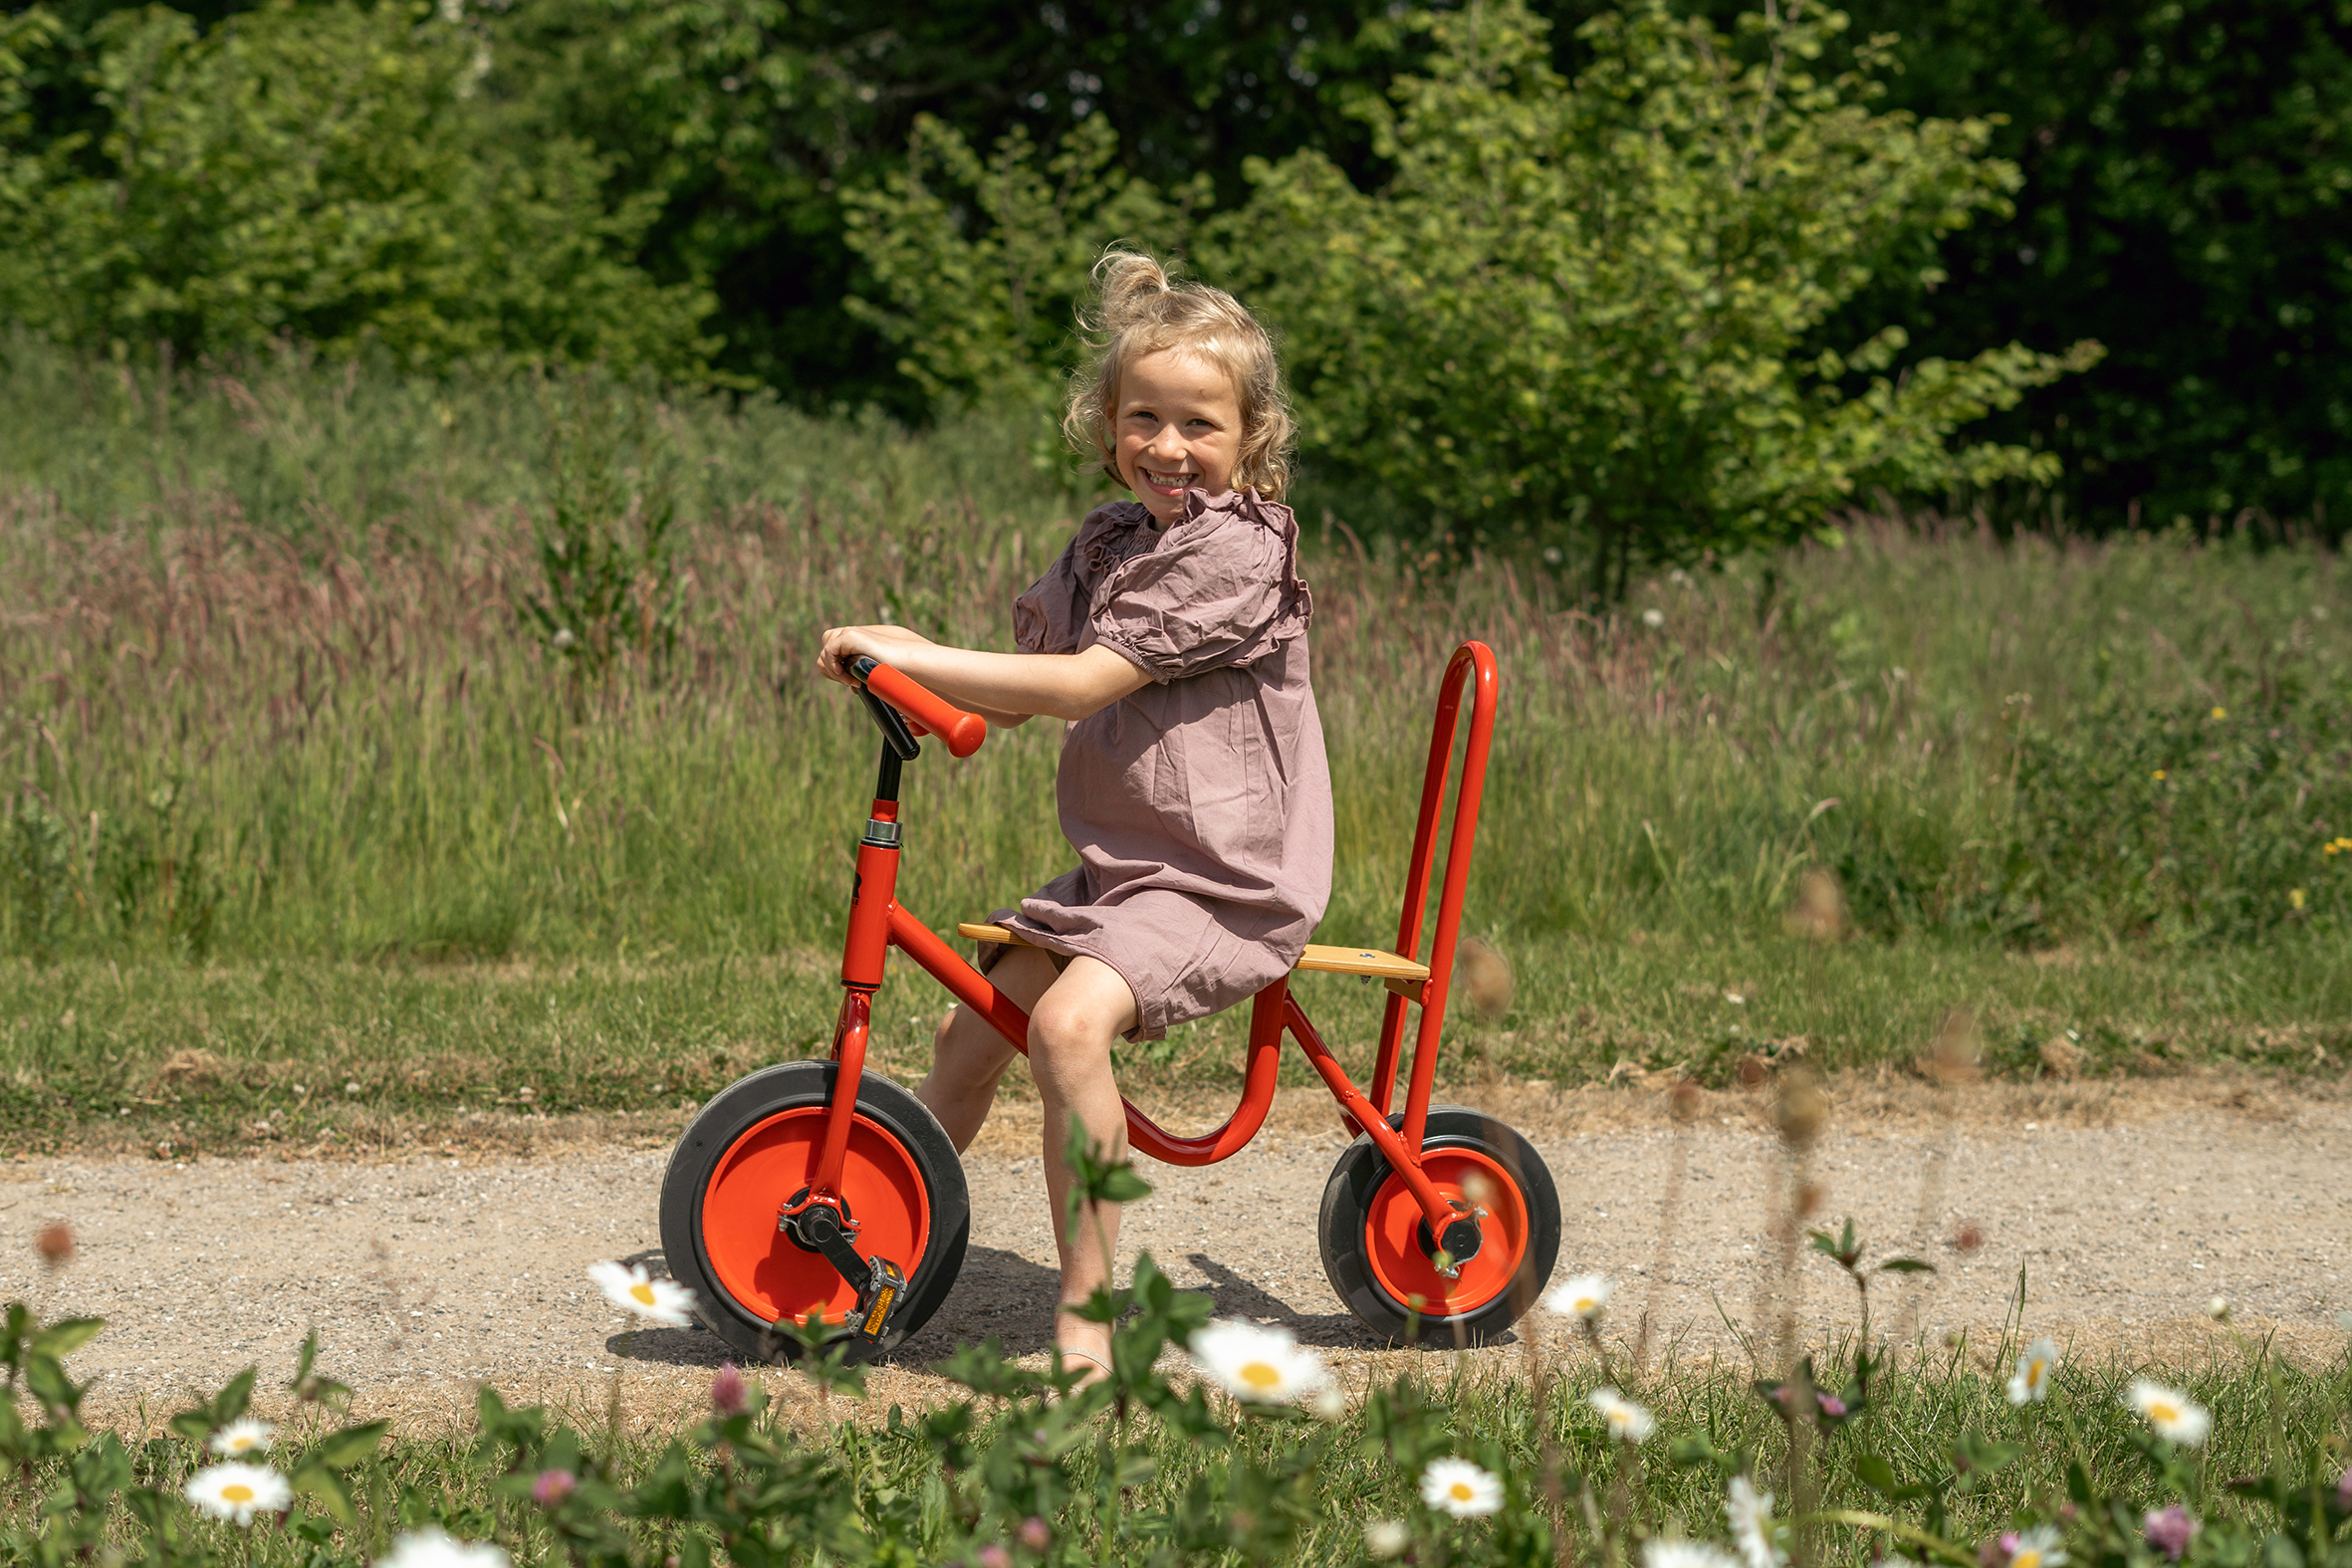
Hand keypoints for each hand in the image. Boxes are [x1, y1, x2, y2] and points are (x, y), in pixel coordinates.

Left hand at [816, 624, 934, 684]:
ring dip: (834, 672)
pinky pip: (829, 652)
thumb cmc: (896, 670)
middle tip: (851, 683)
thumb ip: (861, 675)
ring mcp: (849, 633)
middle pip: (823, 655)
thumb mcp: (871, 672)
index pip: (829, 657)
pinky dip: (834, 667)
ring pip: (824, 654)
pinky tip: (848, 676)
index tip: (851, 683)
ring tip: (852, 681)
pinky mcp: (850, 635)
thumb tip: (851, 687)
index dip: (835, 673)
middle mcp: (848, 635)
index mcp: (852, 642)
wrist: (907, 662)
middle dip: (833, 672)